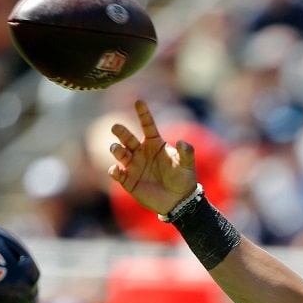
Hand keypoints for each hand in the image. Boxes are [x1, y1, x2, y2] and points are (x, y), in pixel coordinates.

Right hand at [109, 100, 198, 215]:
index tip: (139, 102)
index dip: (143, 113)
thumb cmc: (183, 178)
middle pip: (127, 138)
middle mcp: (140, 151)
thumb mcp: (187, 164)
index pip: (147, 125)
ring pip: (120, 153)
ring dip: (116, 149)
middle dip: (121, 132)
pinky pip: (117, 173)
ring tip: (117, 149)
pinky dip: (114, 171)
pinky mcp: (128, 180)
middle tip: (116, 127)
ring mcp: (133, 165)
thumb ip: (187, 152)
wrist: (178, 200)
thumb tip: (183, 142)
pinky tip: (116, 170)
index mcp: (154, 143)